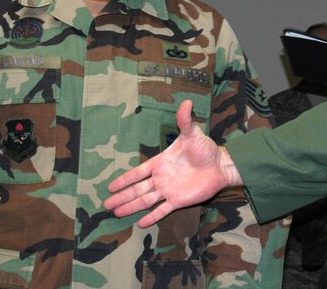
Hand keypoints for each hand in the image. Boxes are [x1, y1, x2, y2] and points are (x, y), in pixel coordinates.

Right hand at [105, 100, 241, 227]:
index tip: (110, 186)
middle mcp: (161, 178)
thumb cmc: (205, 148)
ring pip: (145, 201)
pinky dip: (152, 216)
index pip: (137, 173)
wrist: (220, 165)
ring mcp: (169, 190)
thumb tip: (186, 102)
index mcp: (160, 163)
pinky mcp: (179, 201)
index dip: (124, 179)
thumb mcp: (192, 133)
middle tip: (106, 204)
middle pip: (137, 189)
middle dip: (121, 196)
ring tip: (116, 213)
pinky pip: (162, 210)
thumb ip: (185, 120)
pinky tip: (141, 223)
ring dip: (131, 207)